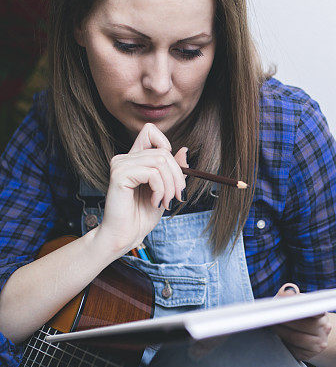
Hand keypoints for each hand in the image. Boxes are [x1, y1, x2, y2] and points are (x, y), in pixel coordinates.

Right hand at [94, 123, 187, 256]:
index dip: (166, 146)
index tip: (172, 174)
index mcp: (134, 159)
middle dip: (177, 176)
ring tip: (165, 202)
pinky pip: (152, 173)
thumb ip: (172, 170)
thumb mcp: (164, 190)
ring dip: (170, 185)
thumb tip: (184, 150)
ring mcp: (120, 165)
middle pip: (163, 150)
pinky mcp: (119, 175)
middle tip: (177, 196)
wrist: (125, 235)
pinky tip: (155, 202)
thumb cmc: (141, 216)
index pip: (150, 131)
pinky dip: (160, 190)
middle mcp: (125, 158)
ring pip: (160, 161)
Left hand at [271, 283, 331, 361]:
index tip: (285, 304)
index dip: (300, 306)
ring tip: (271, 325)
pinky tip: (277, 337)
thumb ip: (290, 295)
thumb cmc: (299, 315)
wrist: (310, 335)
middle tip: (269, 315)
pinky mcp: (309, 355)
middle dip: (283, 319)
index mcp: (322, 312)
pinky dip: (282, 343)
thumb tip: (287, 291)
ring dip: (279, 331)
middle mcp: (324, 327)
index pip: (315, 308)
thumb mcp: (297, 303)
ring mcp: (319, 343)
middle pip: (301, 323)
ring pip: (295, 337)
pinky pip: (292, 350)